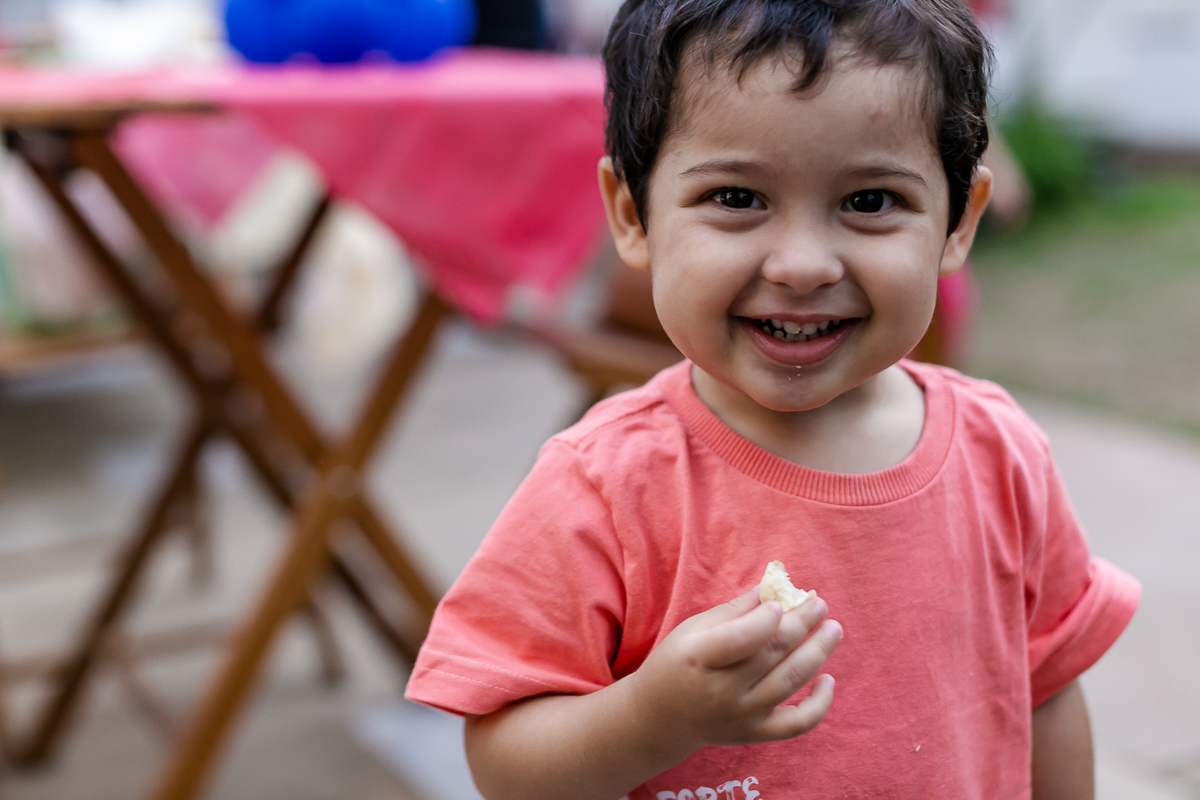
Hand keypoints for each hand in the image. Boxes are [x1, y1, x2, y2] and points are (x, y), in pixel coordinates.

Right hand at [629, 587, 841, 752]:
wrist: (660, 719)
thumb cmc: (676, 664)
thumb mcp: (692, 631)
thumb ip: (733, 612)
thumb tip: (771, 588)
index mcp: (699, 658)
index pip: (740, 639)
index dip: (765, 620)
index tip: (782, 601)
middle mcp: (721, 691)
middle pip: (770, 654)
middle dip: (801, 625)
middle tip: (820, 604)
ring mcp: (740, 715)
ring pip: (789, 682)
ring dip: (817, 653)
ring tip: (833, 629)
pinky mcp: (754, 734)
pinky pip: (796, 724)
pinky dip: (819, 705)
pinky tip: (828, 679)